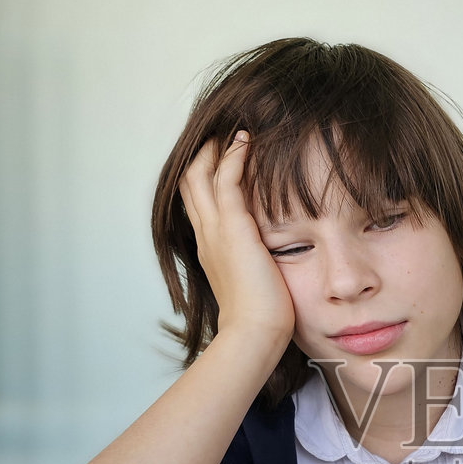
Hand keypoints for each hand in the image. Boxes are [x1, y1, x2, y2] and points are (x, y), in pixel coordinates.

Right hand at [177, 131, 294, 340]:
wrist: (254, 333)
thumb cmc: (261, 317)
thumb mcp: (253, 281)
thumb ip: (255, 262)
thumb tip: (272, 257)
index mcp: (209, 247)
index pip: (198, 201)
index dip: (205, 176)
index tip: (221, 157)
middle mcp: (206, 235)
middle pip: (190, 181)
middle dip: (204, 154)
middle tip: (222, 134)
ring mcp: (216, 230)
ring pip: (200, 174)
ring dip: (216, 148)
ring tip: (235, 129)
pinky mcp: (233, 228)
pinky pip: (227, 179)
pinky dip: (234, 156)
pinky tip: (248, 141)